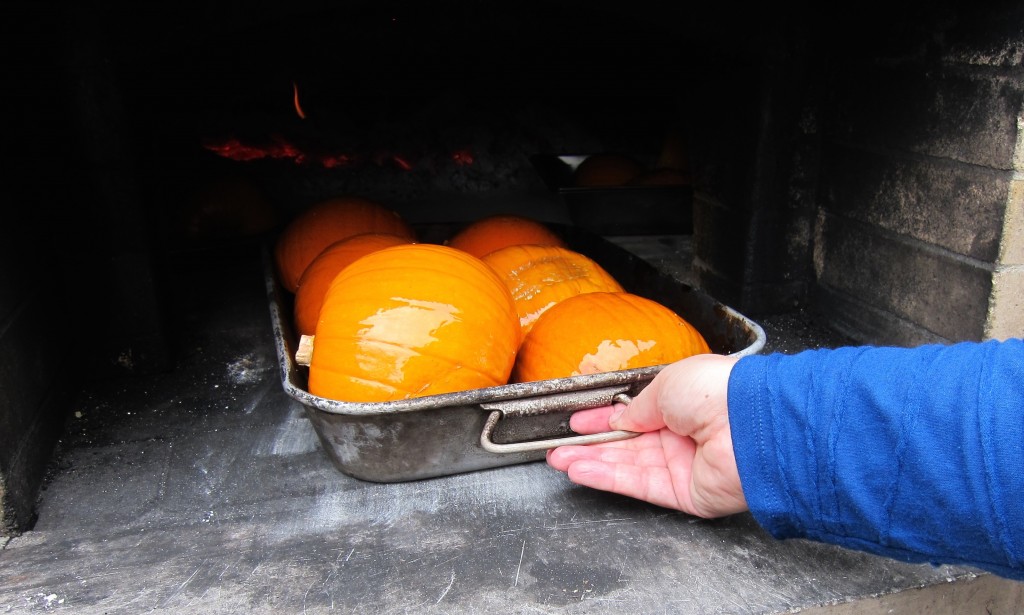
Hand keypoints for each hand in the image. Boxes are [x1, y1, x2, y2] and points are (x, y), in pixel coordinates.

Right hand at [546, 353, 746, 517]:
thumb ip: (637, 406)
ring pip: (628, 466)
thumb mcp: (667, 384)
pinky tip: (581, 470)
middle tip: (561, 446)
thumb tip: (620, 417)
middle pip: (628, 444)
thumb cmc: (717, 391)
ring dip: (592, 462)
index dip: (605, 418)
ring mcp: (682, 466)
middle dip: (592, 444)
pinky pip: (638, 485)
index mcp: (684, 403)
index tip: (579, 421)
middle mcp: (683, 435)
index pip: (636, 414)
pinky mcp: (683, 493)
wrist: (752, 423)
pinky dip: (607, 478)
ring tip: (560, 459)